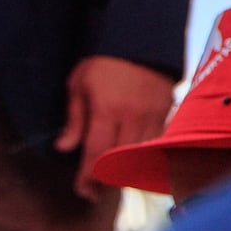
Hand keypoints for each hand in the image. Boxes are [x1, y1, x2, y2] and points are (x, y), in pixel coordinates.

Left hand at [54, 55, 175, 199]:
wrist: (139, 39)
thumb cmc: (102, 62)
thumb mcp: (78, 85)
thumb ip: (73, 119)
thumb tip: (63, 148)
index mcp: (106, 109)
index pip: (96, 152)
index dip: (88, 176)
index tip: (81, 190)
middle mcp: (132, 116)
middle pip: (120, 160)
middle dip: (106, 180)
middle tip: (94, 191)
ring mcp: (153, 115)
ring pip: (140, 155)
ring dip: (126, 171)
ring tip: (111, 180)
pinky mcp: (167, 112)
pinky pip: (157, 143)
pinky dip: (144, 156)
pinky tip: (133, 162)